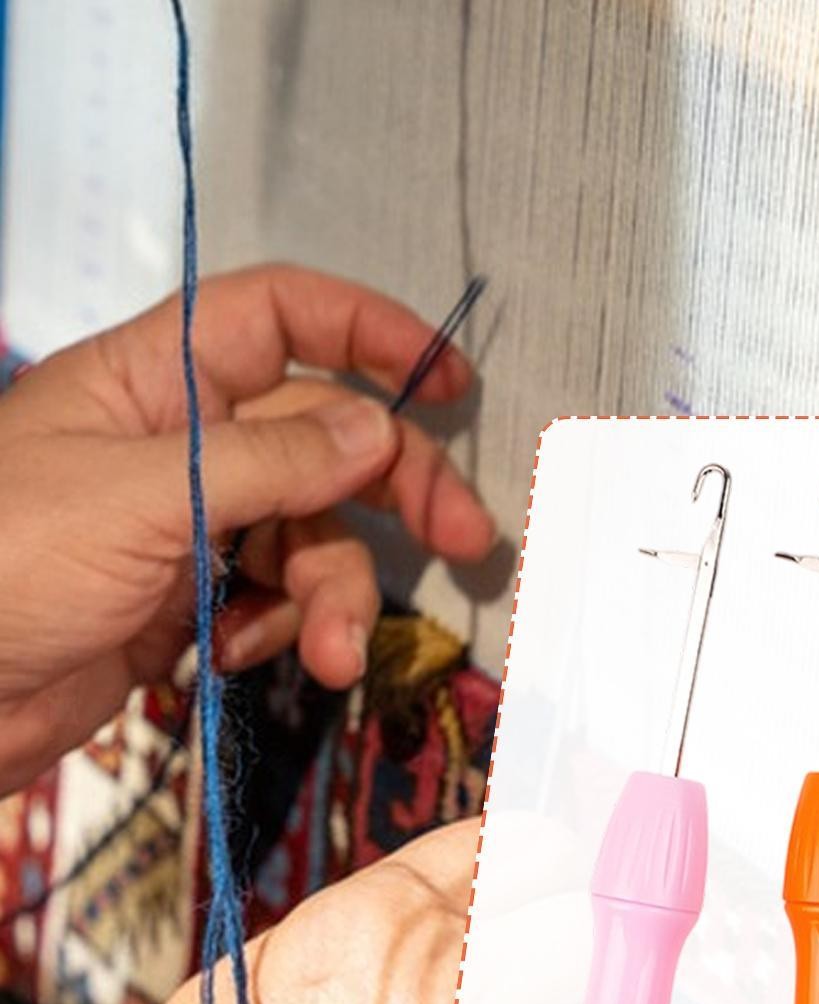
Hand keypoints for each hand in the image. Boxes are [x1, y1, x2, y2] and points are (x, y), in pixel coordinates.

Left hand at [0, 263, 493, 793]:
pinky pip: (278, 600)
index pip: (278, 319)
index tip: (448, 379)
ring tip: (332, 656)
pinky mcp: (193, 601)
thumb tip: (377, 428)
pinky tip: (233, 654)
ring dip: (336, 598)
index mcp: (153, 381)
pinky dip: (280, 630)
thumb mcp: (140, 499)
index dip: (366, 333)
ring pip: (314, 538)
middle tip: (465, 541)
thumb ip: (269, 462)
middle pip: (326, 440)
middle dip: (397, 491)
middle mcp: (182, 444)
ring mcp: (191, 526)